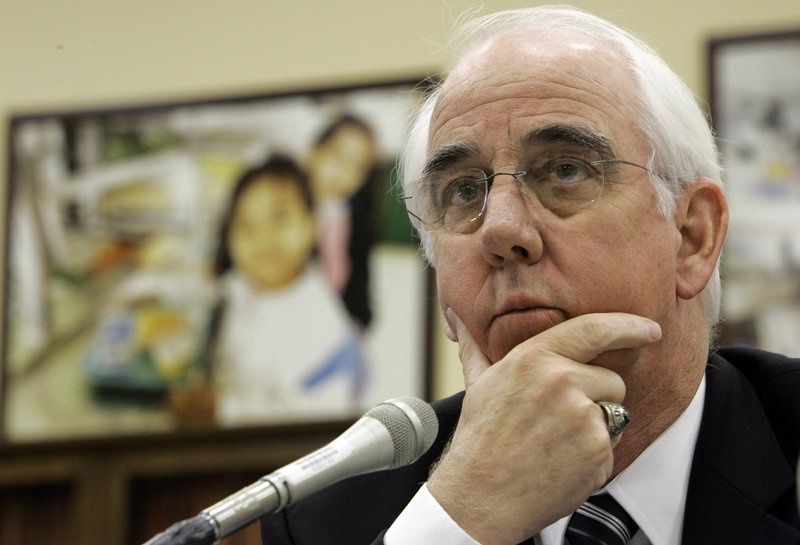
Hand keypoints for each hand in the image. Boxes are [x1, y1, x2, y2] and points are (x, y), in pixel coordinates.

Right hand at [427, 311, 660, 544]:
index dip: (628, 325)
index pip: (593, 329)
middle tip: (558, 420)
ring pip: (615, 412)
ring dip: (596, 426)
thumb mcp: (477, 384)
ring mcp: (582, 415)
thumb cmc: (480, 439)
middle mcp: (561, 380)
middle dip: (597, 397)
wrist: (481, 495)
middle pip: (612, 378)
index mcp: (533, 358)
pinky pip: (611, 445)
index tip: (650, 329)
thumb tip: (457, 317)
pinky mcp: (598, 449)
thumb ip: (476, 347)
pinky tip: (562, 462)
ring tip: (556, 442)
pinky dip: (594, 456)